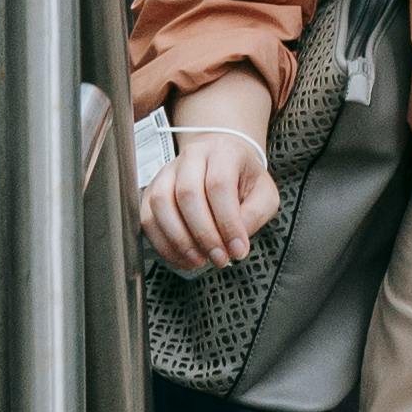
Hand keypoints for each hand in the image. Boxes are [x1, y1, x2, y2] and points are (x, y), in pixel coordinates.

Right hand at [138, 84, 280, 273]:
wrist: (222, 161)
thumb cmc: (243, 179)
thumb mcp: (264, 194)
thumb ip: (255, 215)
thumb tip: (235, 244)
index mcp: (223, 151)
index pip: (219, 184)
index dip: (227, 222)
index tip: (237, 249)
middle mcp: (192, 156)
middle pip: (188, 193)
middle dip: (204, 235)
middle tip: (219, 259)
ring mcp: (168, 171)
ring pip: (162, 204)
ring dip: (180, 240)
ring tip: (200, 260)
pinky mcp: (152, 190)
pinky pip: (148, 218)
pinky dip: (163, 244)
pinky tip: (183, 257)